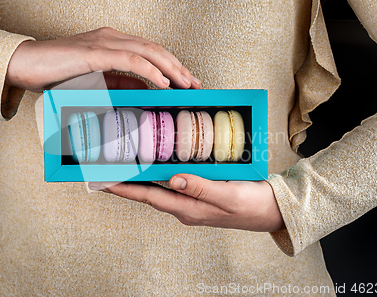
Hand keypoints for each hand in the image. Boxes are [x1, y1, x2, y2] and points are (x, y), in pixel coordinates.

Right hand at [6, 27, 199, 91]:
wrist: (24, 65)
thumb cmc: (56, 74)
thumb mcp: (95, 81)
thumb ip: (120, 84)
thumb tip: (145, 91)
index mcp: (112, 43)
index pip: (150, 51)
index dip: (172, 65)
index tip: (187, 81)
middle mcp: (111, 38)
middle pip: (155, 49)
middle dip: (178, 66)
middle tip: (195, 83)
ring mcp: (104, 42)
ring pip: (148, 51)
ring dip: (170, 68)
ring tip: (186, 84)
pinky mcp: (95, 52)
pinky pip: (130, 60)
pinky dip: (150, 71)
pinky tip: (163, 83)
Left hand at [91, 174, 284, 231]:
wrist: (272, 210)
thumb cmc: (252, 204)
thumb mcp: (227, 195)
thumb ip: (200, 188)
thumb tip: (173, 180)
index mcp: (188, 209)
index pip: (149, 196)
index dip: (125, 188)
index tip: (104, 181)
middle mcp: (185, 207)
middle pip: (149, 193)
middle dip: (127, 183)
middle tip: (107, 168)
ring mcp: (192, 202)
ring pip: (160, 188)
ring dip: (141, 178)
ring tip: (125, 165)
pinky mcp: (200, 195)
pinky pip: (174, 184)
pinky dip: (160, 175)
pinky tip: (157, 165)